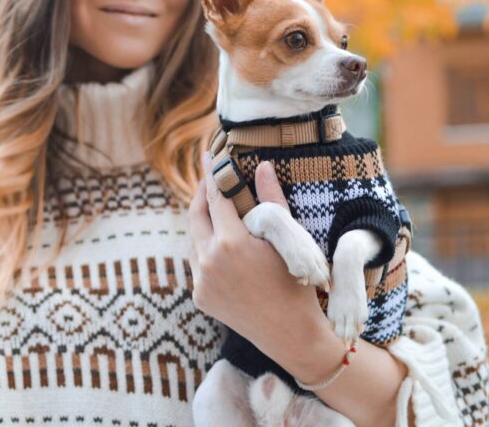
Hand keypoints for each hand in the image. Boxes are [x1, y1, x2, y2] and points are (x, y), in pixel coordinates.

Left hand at [186, 153, 329, 357]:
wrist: (290, 333)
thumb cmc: (295, 282)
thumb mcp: (287, 239)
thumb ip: (271, 200)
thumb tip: (262, 165)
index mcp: (231, 243)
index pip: (215, 197)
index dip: (212, 174)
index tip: (208, 155)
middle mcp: (208, 260)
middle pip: (194, 215)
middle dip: (201, 195)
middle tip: (209, 179)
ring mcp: (200, 281)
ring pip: (194, 240)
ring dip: (203, 225)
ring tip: (218, 212)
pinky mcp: (199, 297)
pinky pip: (197, 264)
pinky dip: (207, 252)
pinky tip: (223, 248)